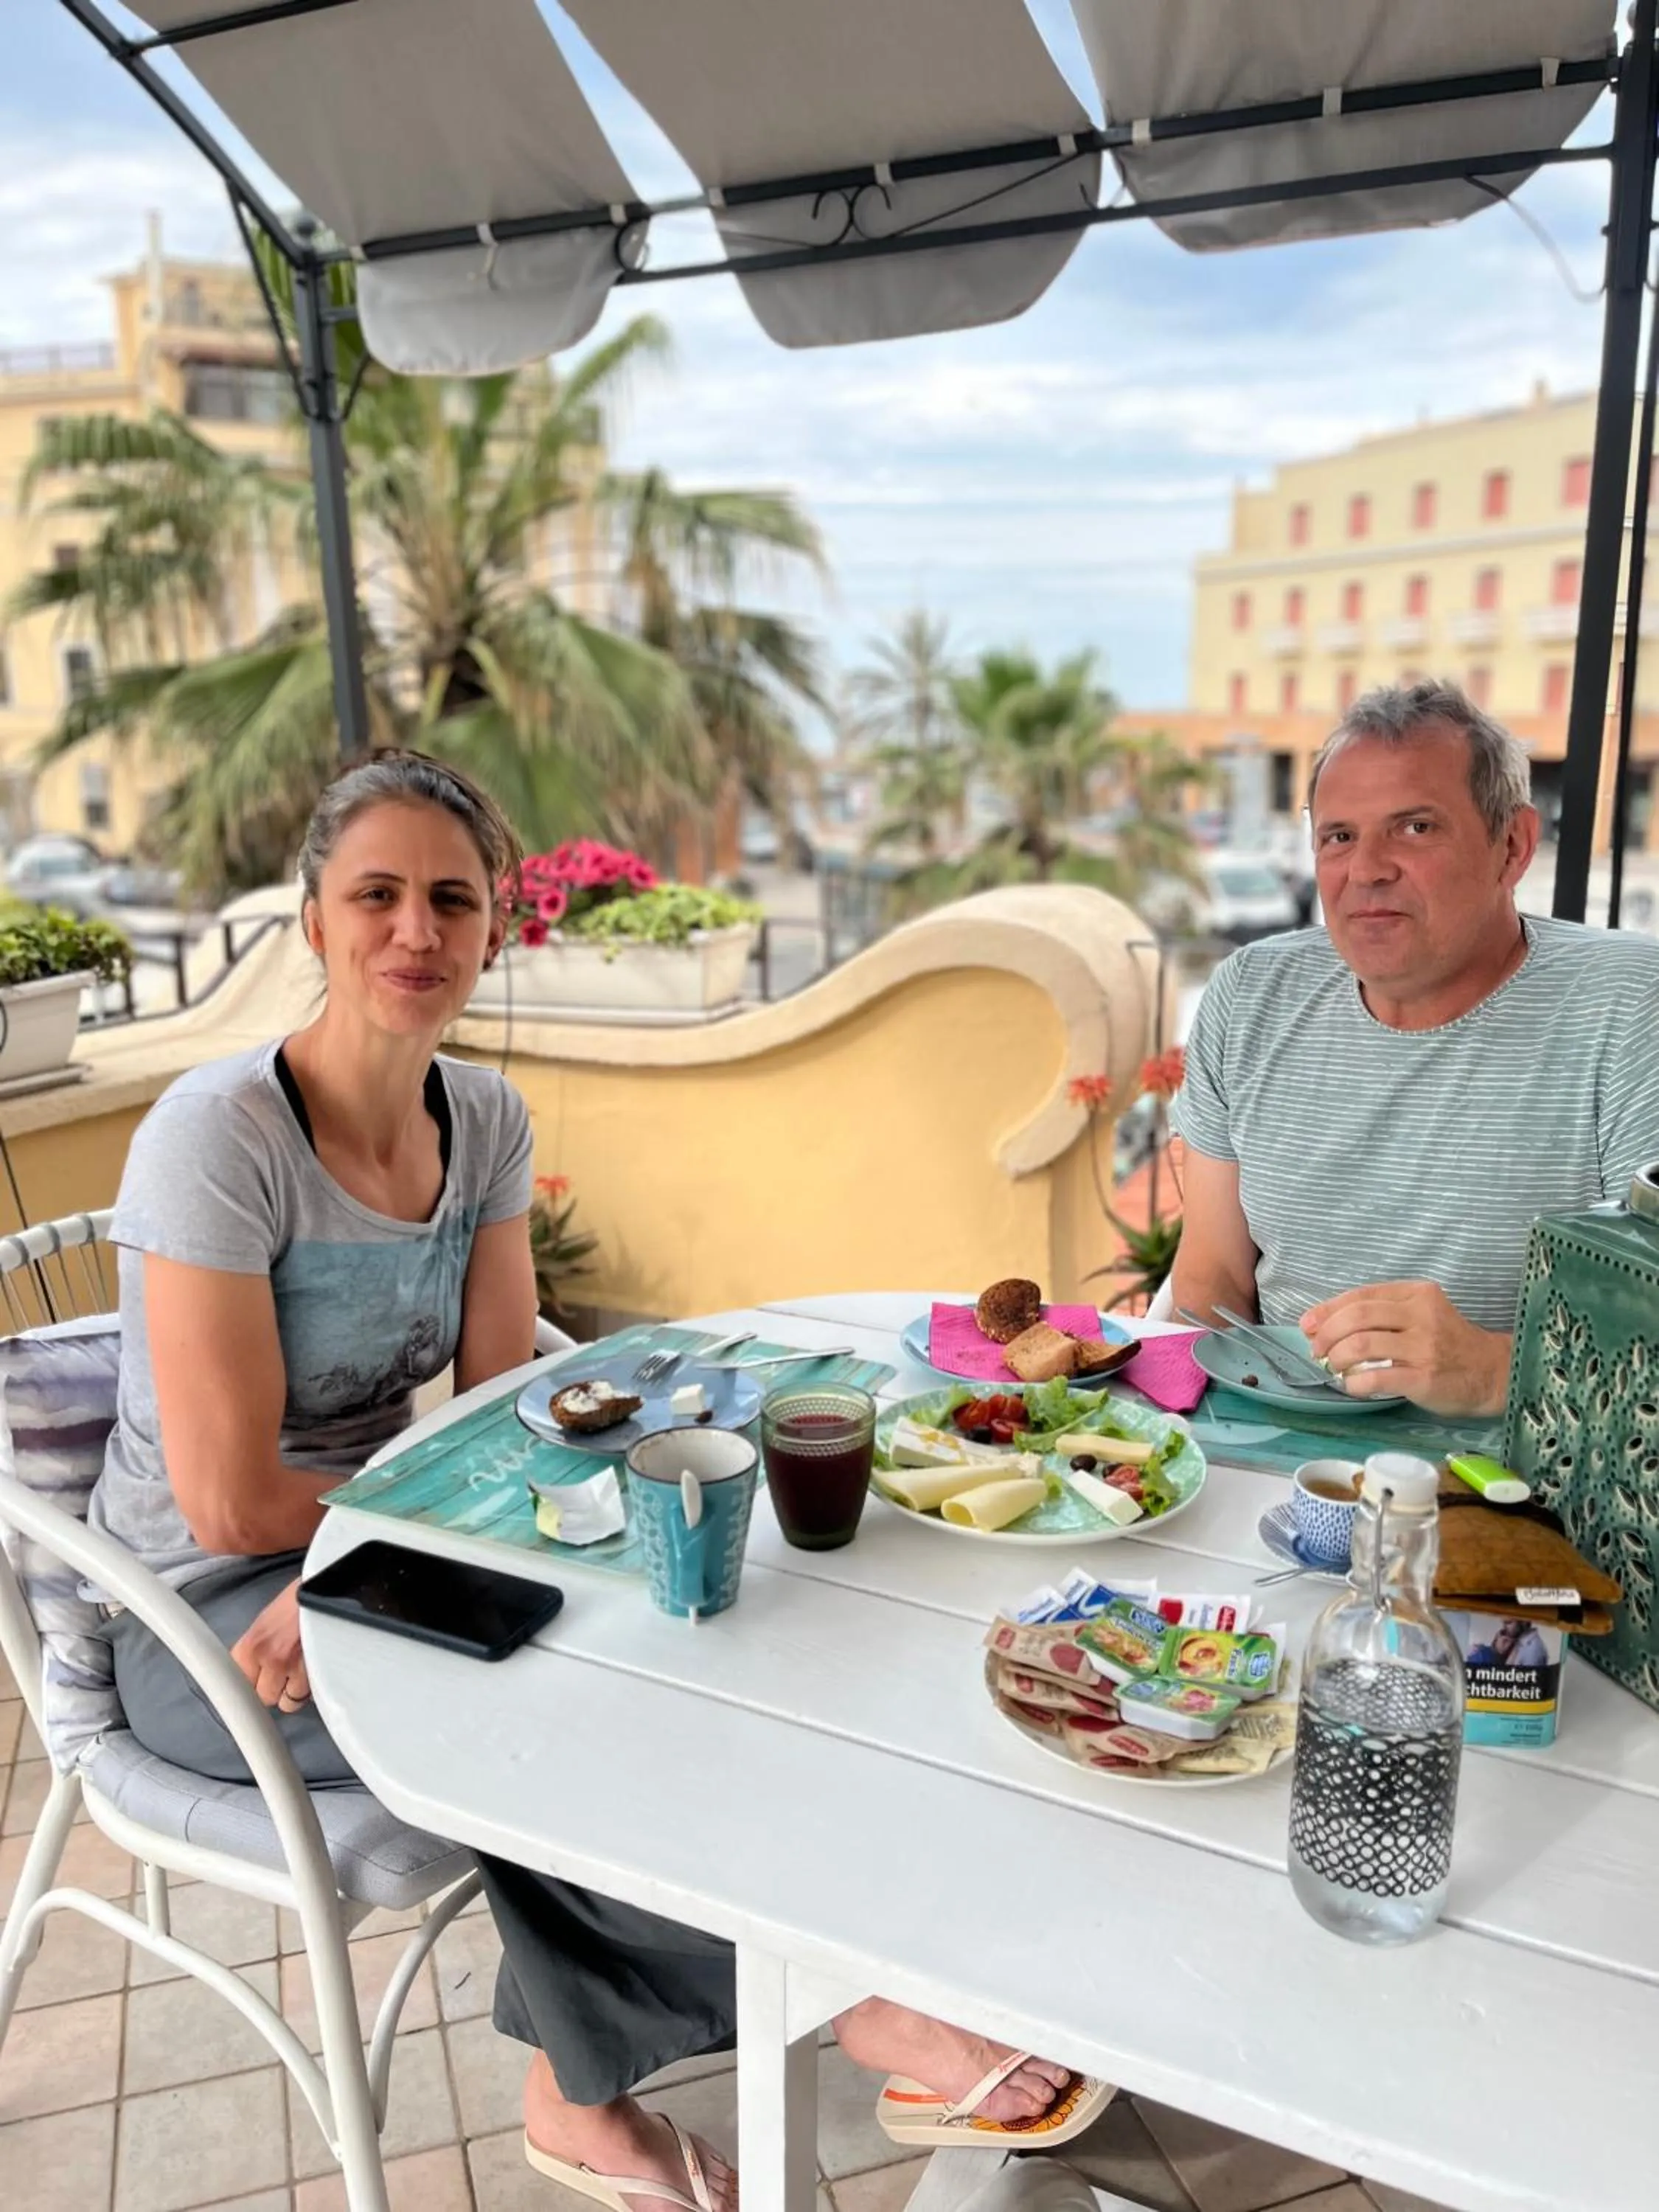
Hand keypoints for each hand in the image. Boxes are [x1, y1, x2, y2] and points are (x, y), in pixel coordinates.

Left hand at [229, 1578, 310, 1713]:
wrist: (334, 1582)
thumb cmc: (305, 1595)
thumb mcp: (269, 1618)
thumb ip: (258, 1647)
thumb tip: (254, 1671)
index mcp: (252, 1643)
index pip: (239, 1684)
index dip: (252, 1683)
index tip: (257, 1682)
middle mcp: (270, 1658)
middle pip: (264, 1698)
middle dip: (275, 1689)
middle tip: (285, 1673)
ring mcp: (297, 1668)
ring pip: (289, 1702)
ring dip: (297, 1692)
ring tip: (305, 1671)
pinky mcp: (321, 1673)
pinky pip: (313, 1696)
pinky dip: (316, 1688)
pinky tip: (319, 1669)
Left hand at [1301, 1281, 1511, 1417]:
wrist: (1492, 1373)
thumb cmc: (1448, 1344)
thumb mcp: (1420, 1315)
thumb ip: (1379, 1315)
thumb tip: (1319, 1324)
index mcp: (1417, 1294)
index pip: (1361, 1295)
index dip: (1327, 1309)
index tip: (1308, 1325)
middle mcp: (1421, 1315)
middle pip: (1357, 1317)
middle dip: (1327, 1334)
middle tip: (1317, 1350)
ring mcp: (1424, 1347)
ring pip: (1361, 1345)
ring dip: (1337, 1358)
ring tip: (1335, 1368)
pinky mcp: (1425, 1377)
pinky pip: (1377, 1377)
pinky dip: (1354, 1382)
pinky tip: (1352, 1386)